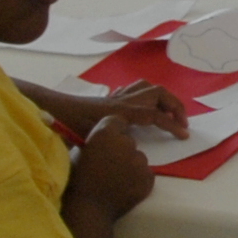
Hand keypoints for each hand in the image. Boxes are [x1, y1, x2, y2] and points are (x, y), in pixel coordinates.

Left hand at [27, 81, 185, 147]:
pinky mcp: (111, 98)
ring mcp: (117, 97)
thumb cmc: (68, 127)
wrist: (52, 109)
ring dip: (163, 98)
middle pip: (157, 93)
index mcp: (121, 112)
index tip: (185, 135)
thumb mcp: (90, 140)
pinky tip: (147, 109)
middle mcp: (122, 100)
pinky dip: (147, 97)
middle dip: (174, 106)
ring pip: (147, 87)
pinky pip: (135, 90)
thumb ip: (111, 144)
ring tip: (169, 114)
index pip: (155, 115)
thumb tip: (130, 150)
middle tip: (182, 124)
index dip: (172, 125)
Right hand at [66, 117, 157, 218]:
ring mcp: (140, 161)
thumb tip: (104, 140)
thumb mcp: (81, 152)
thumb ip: (96, 142)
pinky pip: (145, 174)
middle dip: (122, 149)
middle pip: (129, 141)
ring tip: (117, 180)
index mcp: (106, 133)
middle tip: (110, 165)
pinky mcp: (149, 178)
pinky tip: (125, 188)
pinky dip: (138, 180)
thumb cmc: (78, 180)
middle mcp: (126, 143)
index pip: (117, 121)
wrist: (88, 209)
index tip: (108, 143)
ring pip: (138, 158)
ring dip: (131, 165)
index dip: (113, 132)